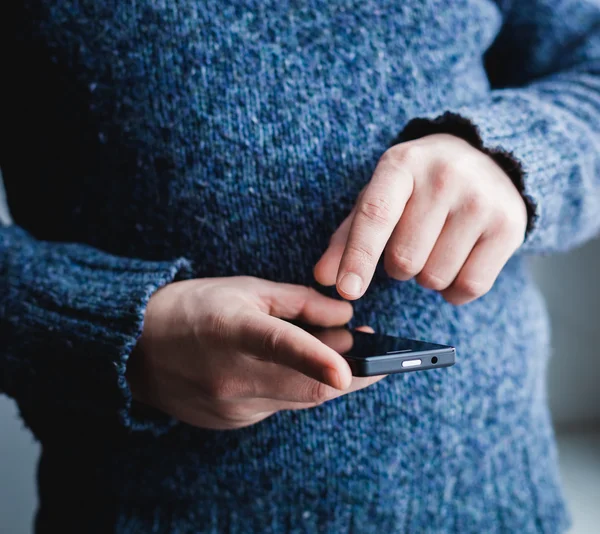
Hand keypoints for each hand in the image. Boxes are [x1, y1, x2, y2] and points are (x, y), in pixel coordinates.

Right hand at [126, 276, 382, 429]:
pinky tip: (278, 369)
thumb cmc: (194, 308)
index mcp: (234, 331)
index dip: (317, 359)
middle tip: (365, 349)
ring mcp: (231, 407)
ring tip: (320, 351)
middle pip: (307, 389)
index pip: (281, 346)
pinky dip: (289, 389)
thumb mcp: (246, 289)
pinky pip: (277, 408)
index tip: (347, 372)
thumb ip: (301, 301)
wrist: (137, 348)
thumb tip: (346, 315)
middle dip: (347, 374)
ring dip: (318, 379)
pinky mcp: (232, 422)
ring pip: (297, 400)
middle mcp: (231, 376)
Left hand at [314, 133, 527, 304]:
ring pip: (435, 279)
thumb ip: (347, 237)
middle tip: (410, 243)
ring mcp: (482, 200)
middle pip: (404, 260)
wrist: (487, 158)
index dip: (358, 257)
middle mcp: (445, 176)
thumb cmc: (418, 186)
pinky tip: (457, 261)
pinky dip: (453, 290)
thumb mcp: (379, 197)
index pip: (376, 216)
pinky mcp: (510, 226)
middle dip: (398, 267)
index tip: (347, 290)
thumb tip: (323, 278)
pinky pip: (469, 288)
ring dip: (426, 276)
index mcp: (402, 164)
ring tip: (436, 245)